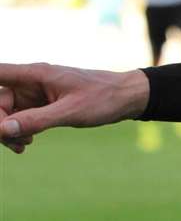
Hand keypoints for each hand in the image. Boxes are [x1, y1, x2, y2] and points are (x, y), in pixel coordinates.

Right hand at [0, 64, 150, 153]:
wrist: (128, 98)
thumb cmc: (103, 98)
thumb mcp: (71, 112)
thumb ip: (36, 120)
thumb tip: (2, 129)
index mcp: (35, 74)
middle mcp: (31, 82)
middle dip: (0, 123)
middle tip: (12, 142)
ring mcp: (36, 94)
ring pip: (8, 112)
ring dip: (9, 130)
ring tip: (22, 146)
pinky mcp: (43, 105)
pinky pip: (22, 118)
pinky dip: (20, 131)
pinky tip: (26, 144)